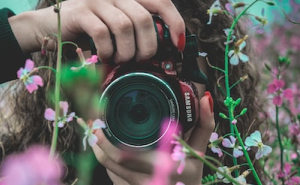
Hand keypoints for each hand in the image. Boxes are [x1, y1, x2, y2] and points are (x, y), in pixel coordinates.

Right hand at [11, 0, 184, 62]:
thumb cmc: (89, 31)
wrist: (50, 26)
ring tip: (119, 60)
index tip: (178, 44)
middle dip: (148, 47)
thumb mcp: (116, 28)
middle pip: (145, 18)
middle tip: (140, 61)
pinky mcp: (81, 12)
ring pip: (125, 26)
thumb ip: (137, 31)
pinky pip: (103, 33)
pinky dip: (107, 50)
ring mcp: (97, 0)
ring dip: (126, 52)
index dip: (174, 22)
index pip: (161, 1)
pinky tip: (105, 56)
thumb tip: (163, 50)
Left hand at [92, 92, 214, 184]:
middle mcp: (148, 180)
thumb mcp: (199, 151)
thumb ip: (204, 125)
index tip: (102, 120)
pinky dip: (105, 158)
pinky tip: (102, 145)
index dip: (107, 140)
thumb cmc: (191, 175)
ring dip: (98, 148)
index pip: (125, 156)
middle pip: (112, 161)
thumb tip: (205, 98)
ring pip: (109, 168)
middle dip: (98, 140)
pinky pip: (112, 174)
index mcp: (164, 167)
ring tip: (94, 130)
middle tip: (94, 122)